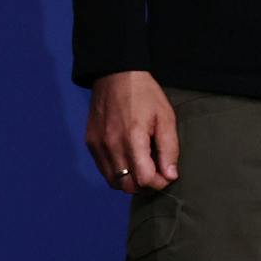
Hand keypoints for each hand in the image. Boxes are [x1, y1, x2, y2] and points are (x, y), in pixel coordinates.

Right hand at [85, 71, 179, 194]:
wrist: (115, 73)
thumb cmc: (144, 93)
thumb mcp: (165, 116)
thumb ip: (169, 148)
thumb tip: (170, 176)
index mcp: (133, 138)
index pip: (145, 179)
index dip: (159, 182)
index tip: (166, 173)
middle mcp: (112, 145)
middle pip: (128, 187)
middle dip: (145, 185)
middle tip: (154, 171)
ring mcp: (98, 145)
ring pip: (114, 182)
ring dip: (130, 181)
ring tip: (140, 166)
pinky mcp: (91, 142)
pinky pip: (103, 169)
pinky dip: (116, 172)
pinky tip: (126, 158)